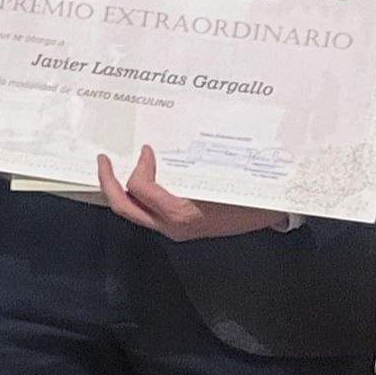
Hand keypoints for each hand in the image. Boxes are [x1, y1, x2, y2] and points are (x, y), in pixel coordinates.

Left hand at [99, 146, 286, 241]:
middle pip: (124, 207)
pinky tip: (136, 179)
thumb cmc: (251, 193)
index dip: (139, 166)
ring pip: (132, 212)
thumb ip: (192, 165)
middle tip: (103, 160)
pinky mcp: (177, 227)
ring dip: (119, 189)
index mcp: (181, 214)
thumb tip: (159, 145)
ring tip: (112, 168)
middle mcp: (172, 226)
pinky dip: (135, 194)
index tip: (146, 149)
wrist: (272, 213)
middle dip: (108, 182)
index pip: (141, 189)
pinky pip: (145, 211)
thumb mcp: (223, 177)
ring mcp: (172, 229)